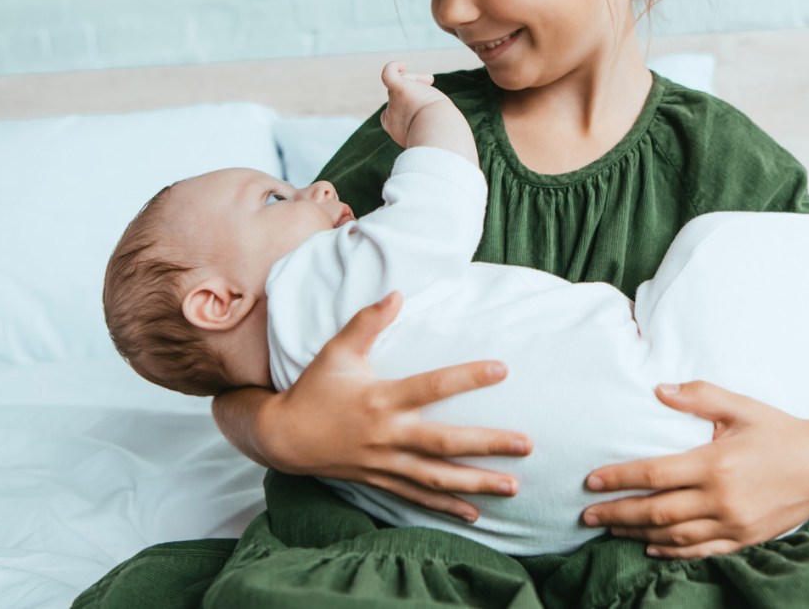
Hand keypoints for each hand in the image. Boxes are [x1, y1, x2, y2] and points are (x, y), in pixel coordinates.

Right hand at [257, 292, 532, 520]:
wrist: (282, 438)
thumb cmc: (314, 389)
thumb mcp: (336, 351)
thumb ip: (367, 322)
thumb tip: (397, 293)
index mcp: (381, 399)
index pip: (432, 386)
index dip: (467, 377)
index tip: (502, 369)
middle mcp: (387, 435)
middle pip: (444, 443)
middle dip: (487, 445)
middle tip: (526, 444)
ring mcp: (385, 463)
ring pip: (437, 478)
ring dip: (476, 484)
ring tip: (514, 487)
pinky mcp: (381, 481)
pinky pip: (418, 498)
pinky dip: (447, 508)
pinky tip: (476, 514)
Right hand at [379, 60, 446, 147]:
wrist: (438, 135)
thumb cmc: (442, 138)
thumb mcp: (434, 134)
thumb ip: (431, 126)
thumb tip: (439, 116)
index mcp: (397, 130)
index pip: (392, 115)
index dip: (404, 108)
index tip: (424, 112)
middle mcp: (392, 117)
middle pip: (398, 97)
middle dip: (415, 93)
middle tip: (431, 96)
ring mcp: (394, 103)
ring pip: (400, 85)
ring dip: (415, 80)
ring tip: (430, 80)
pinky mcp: (399, 90)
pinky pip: (388, 74)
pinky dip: (393, 67)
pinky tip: (403, 64)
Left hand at [581, 381, 808, 558]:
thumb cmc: (780, 430)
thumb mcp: (741, 407)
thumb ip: (699, 397)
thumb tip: (658, 389)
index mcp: (715, 463)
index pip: (654, 474)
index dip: (619, 479)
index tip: (591, 481)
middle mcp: (721, 499)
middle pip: (656, 511)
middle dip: (617, 512)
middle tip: (587, 515)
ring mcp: (733, 524)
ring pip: (674, 535)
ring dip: (637, 533)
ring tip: (612, 528)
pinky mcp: (744, 539)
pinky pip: (700, 551)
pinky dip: (672, 551)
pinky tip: (651, 546)